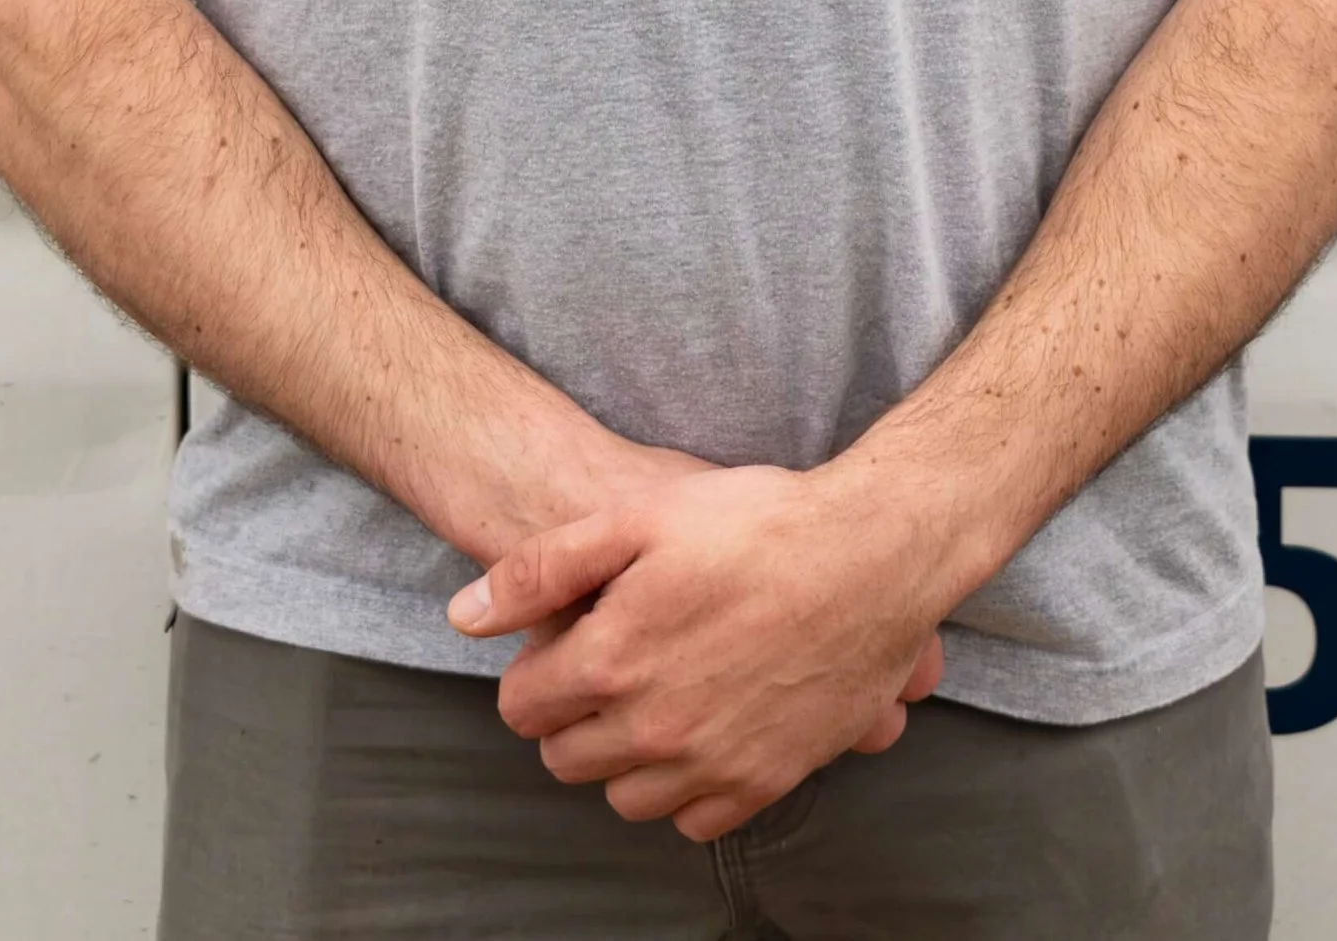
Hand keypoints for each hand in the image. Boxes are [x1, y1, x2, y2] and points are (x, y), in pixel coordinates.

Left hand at [448, 463, 953, 840]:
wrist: (872, 555)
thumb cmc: (758, 523)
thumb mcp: (639, 516)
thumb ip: (542, 569)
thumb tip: (464, 617)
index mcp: (613, 661)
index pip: (522, 707)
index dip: (535, 670)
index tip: (567, 641)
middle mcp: (655, 729)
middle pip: (565, 759)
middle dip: (572, 714)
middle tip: (610, 664)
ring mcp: (711, 764)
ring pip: (623, 797)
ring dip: (624, 755)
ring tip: (655, 693)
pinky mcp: (764, 783)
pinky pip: (693, 820)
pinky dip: (685, 786)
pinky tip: (703, 728)